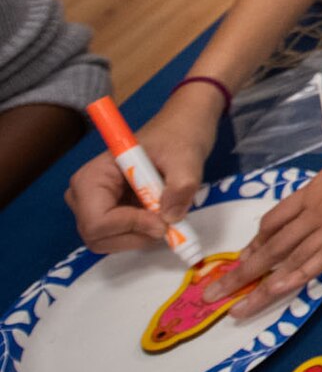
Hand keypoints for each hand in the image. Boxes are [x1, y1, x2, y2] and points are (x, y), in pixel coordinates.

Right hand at [66, 88, 219, 253]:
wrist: (182, 130)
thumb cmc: (178, 137)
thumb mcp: (186, 158)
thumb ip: (181, 186)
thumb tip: (169, 217)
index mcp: (93, 175)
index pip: (97, 220)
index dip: (130, 226)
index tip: (163, 221)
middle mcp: (85, 194)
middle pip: (98, 236)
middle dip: (136, 234)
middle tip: (168, 221)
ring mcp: (94, 205)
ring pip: (108, 241)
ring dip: (141, 235)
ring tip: (165, 212)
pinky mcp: (108, 213)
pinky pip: (119, 237)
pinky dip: (141, 234)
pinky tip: (159, 214)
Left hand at [208, 98, 321, 313]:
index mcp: (318, 184)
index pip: (276, 219)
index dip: (255, 243)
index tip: (239, 261)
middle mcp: (319, 203)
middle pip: (272, 242)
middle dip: (242, 271)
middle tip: (213, 294)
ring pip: (289, 255)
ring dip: (260, 282)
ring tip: (235, 306)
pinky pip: (321, 256)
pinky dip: (296, 275)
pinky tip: (277, 290)